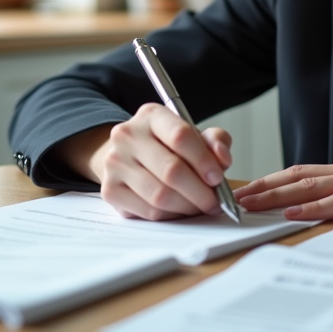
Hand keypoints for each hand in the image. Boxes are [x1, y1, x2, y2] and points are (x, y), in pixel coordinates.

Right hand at [83, 103, 232, 219]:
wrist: (126, 157)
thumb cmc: (166, 146)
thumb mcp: (193, 135)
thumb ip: (215, 141)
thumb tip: (222, 157)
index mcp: (151, 115)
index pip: (180, 136)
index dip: (204, 161)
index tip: (218, 178)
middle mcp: (128, 135)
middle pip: (171, 170)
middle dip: (200, 192)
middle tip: (215, 202)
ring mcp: (115, 163)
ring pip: (160, 195)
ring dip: (187, 207)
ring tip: (200, 207)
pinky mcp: (110, 190)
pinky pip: (148, 211)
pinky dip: (171, 215)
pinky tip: (180, 210)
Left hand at [234, 151, 332, 219]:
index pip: (306, 172)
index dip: (276, 180)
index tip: (250, 189)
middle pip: (296, 175)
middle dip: (262, 186)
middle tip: (231, 196)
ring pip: (307, 185)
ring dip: (273, 194)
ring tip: (246, 203)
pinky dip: (309, 206)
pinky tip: (289, 212)